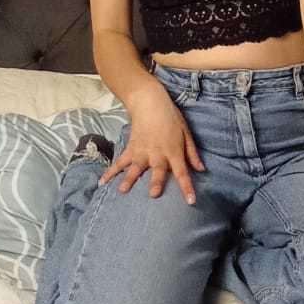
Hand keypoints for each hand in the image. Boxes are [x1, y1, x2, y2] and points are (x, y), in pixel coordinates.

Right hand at [98, 84, 205, 205]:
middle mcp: (157, 153)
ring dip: (129, 179)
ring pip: (136, 167)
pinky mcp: (131, 148)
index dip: (187, 187)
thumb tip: (201, 170)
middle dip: (155, 182)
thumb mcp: (186, 133)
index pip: (182, 172)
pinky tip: (102, 182)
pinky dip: (110, 172)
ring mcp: (142, 151)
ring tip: (122, 191)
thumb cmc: (171, 118)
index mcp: (173, 151)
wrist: (150, 102)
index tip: (191, 201)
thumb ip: (192, 153)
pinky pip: (120, 162)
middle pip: (157, 170)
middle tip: (153, 194)